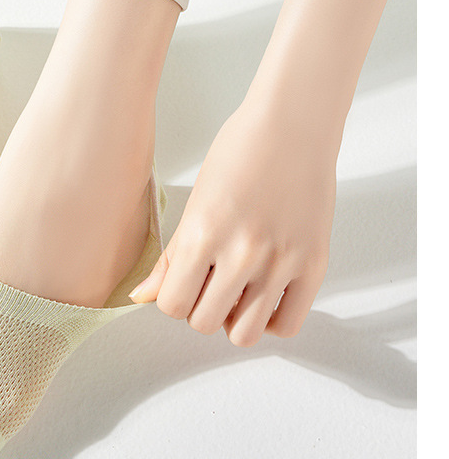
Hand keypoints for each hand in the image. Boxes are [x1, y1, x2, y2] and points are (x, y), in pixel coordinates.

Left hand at [130, 98, 336, 345]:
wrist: (293, 124)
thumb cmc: (240, 151)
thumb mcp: (195, 201)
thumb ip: (172, 256)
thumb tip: (143, 297)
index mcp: (204, 234)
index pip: (171, 305)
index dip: (173, 297)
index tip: (183, 281)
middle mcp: (242, 254)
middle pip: (204, 324)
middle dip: (201, 308)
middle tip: (211, 283)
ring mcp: (281, 262)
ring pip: (245, 334)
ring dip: (235, 319)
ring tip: (239, 290)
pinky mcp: (314, 264)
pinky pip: (287, 324)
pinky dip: (272, 320)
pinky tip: (265, 295)